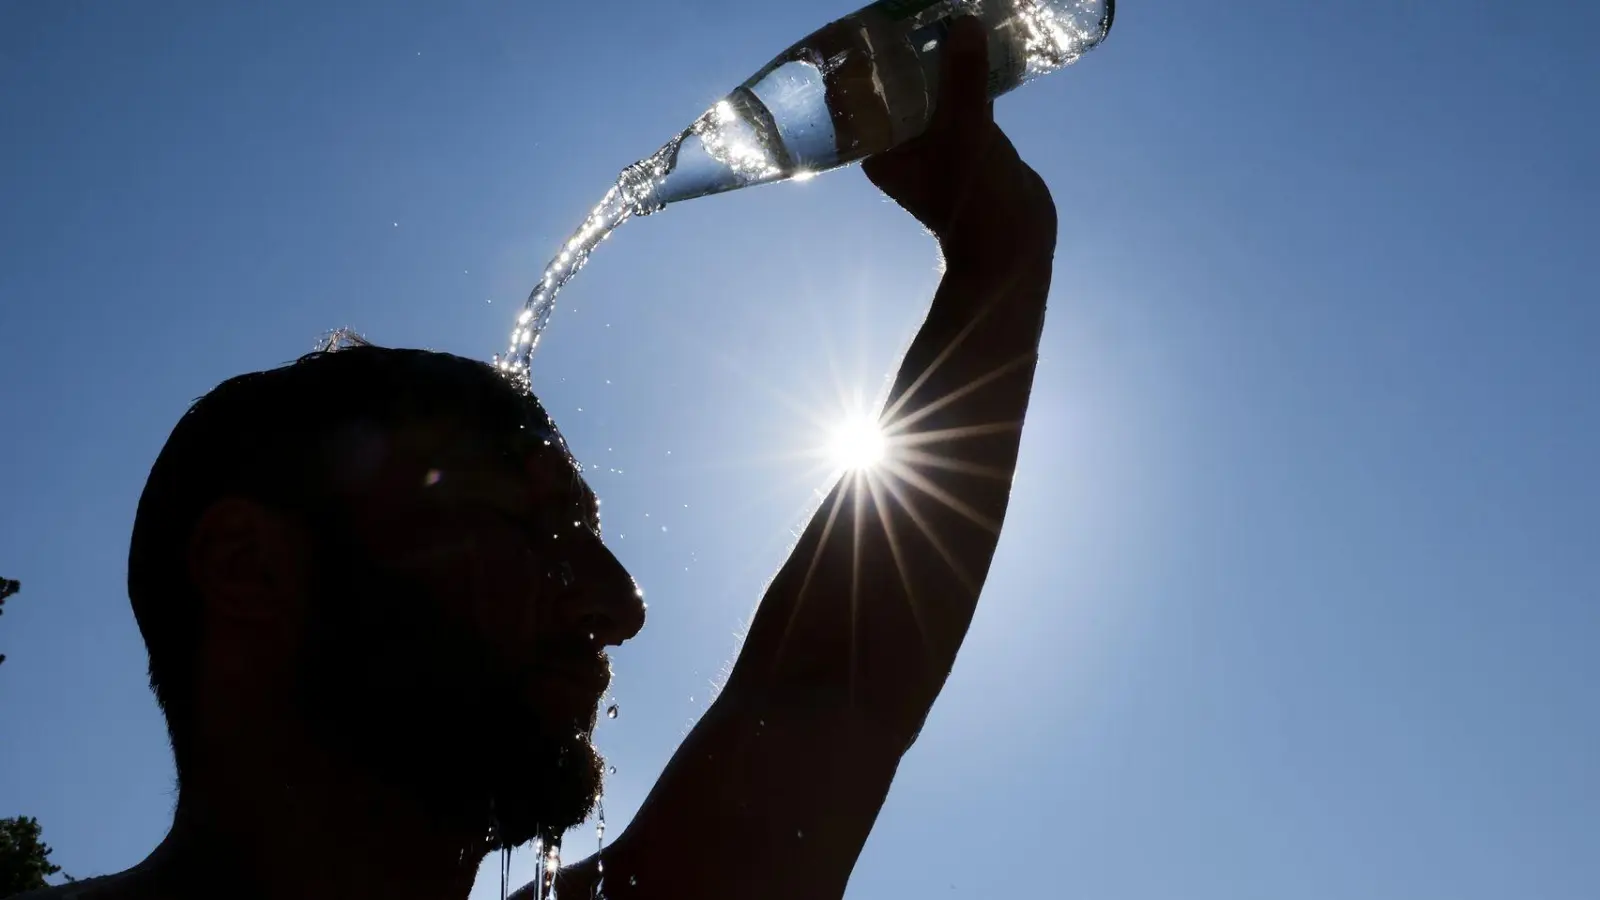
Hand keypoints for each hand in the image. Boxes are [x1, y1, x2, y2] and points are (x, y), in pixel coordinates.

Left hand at [862, 16, 1056, 272]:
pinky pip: (965, 100)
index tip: (880, 23)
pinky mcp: (969, 143)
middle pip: (900, 87)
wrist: (1016, 246)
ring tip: (953, 19)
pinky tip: (984, 45)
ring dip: (946, 62)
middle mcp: (903, 146)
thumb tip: (962, 23)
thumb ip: (964, 79)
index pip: (864, 95)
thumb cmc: (974, 199)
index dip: (870, 58)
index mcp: (882, 151)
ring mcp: (937, 145)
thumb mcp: (967, 132)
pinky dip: (973, 77)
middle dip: (911, 52)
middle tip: (920, 13)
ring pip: (936, 91)